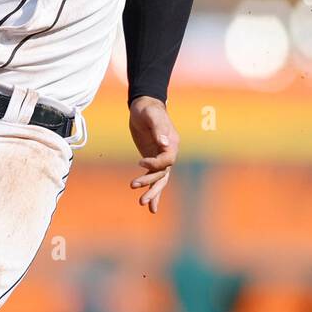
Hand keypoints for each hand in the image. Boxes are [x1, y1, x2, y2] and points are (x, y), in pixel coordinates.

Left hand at [128, 96, 178, 215]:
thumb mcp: (152, 116)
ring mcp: (160, 157)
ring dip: (152, 192)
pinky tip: (148, 205)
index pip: (167, 160)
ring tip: (142, 203)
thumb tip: (163, 142)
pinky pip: (153, 177)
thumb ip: (159, 128)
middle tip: (141, 198)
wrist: (144, 106)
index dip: (155, 163)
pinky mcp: (152, 160)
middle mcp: (169, 152)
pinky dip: (151, 190)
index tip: (140, 161)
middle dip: (153, 187)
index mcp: (171, 143)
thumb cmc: (148, 109)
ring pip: (159, 179)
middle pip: (164, 174)